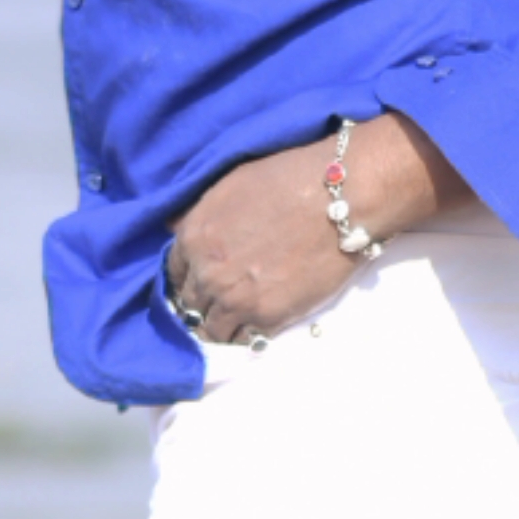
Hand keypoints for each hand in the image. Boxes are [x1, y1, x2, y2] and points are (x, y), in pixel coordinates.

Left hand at [165, 111, 469, 348]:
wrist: (343, 196)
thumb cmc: (290, 178)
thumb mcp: (230, 183)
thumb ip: (199, 213)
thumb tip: (175, 229)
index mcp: (193, 236)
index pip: (174, 272)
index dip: (188, 278)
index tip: (201, 282)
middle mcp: (206, 272)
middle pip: (190, 305)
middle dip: (202, 305)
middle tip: (220, 303)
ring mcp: (235, 299)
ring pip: (212, 331)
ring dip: (222, 326)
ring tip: (238, 321)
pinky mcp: (268, 317)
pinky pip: (245, 341)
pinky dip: (248, 337)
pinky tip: (257, 328)